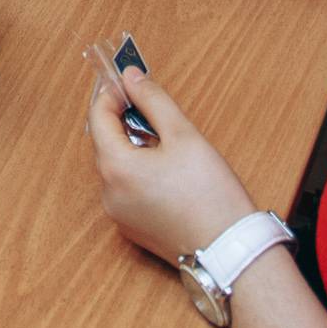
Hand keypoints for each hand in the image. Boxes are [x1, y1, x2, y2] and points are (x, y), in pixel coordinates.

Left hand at [85, 64, 258, 266]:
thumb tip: (131, 77)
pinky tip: (169, 173)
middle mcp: (109, 193)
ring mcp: (119, 215)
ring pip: (117, 167)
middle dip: (125, 121)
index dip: (113, 95)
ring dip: (134, 148)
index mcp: (116, 168)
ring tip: (168, 144)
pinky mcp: (133, 229)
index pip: (98, 117)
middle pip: (106, 143)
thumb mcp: (184, 135)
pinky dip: (139, 173)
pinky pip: (126, 190)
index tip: (131, 84)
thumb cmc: (210, 194)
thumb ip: (153, 100)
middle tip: (153, 109)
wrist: (229, 251)